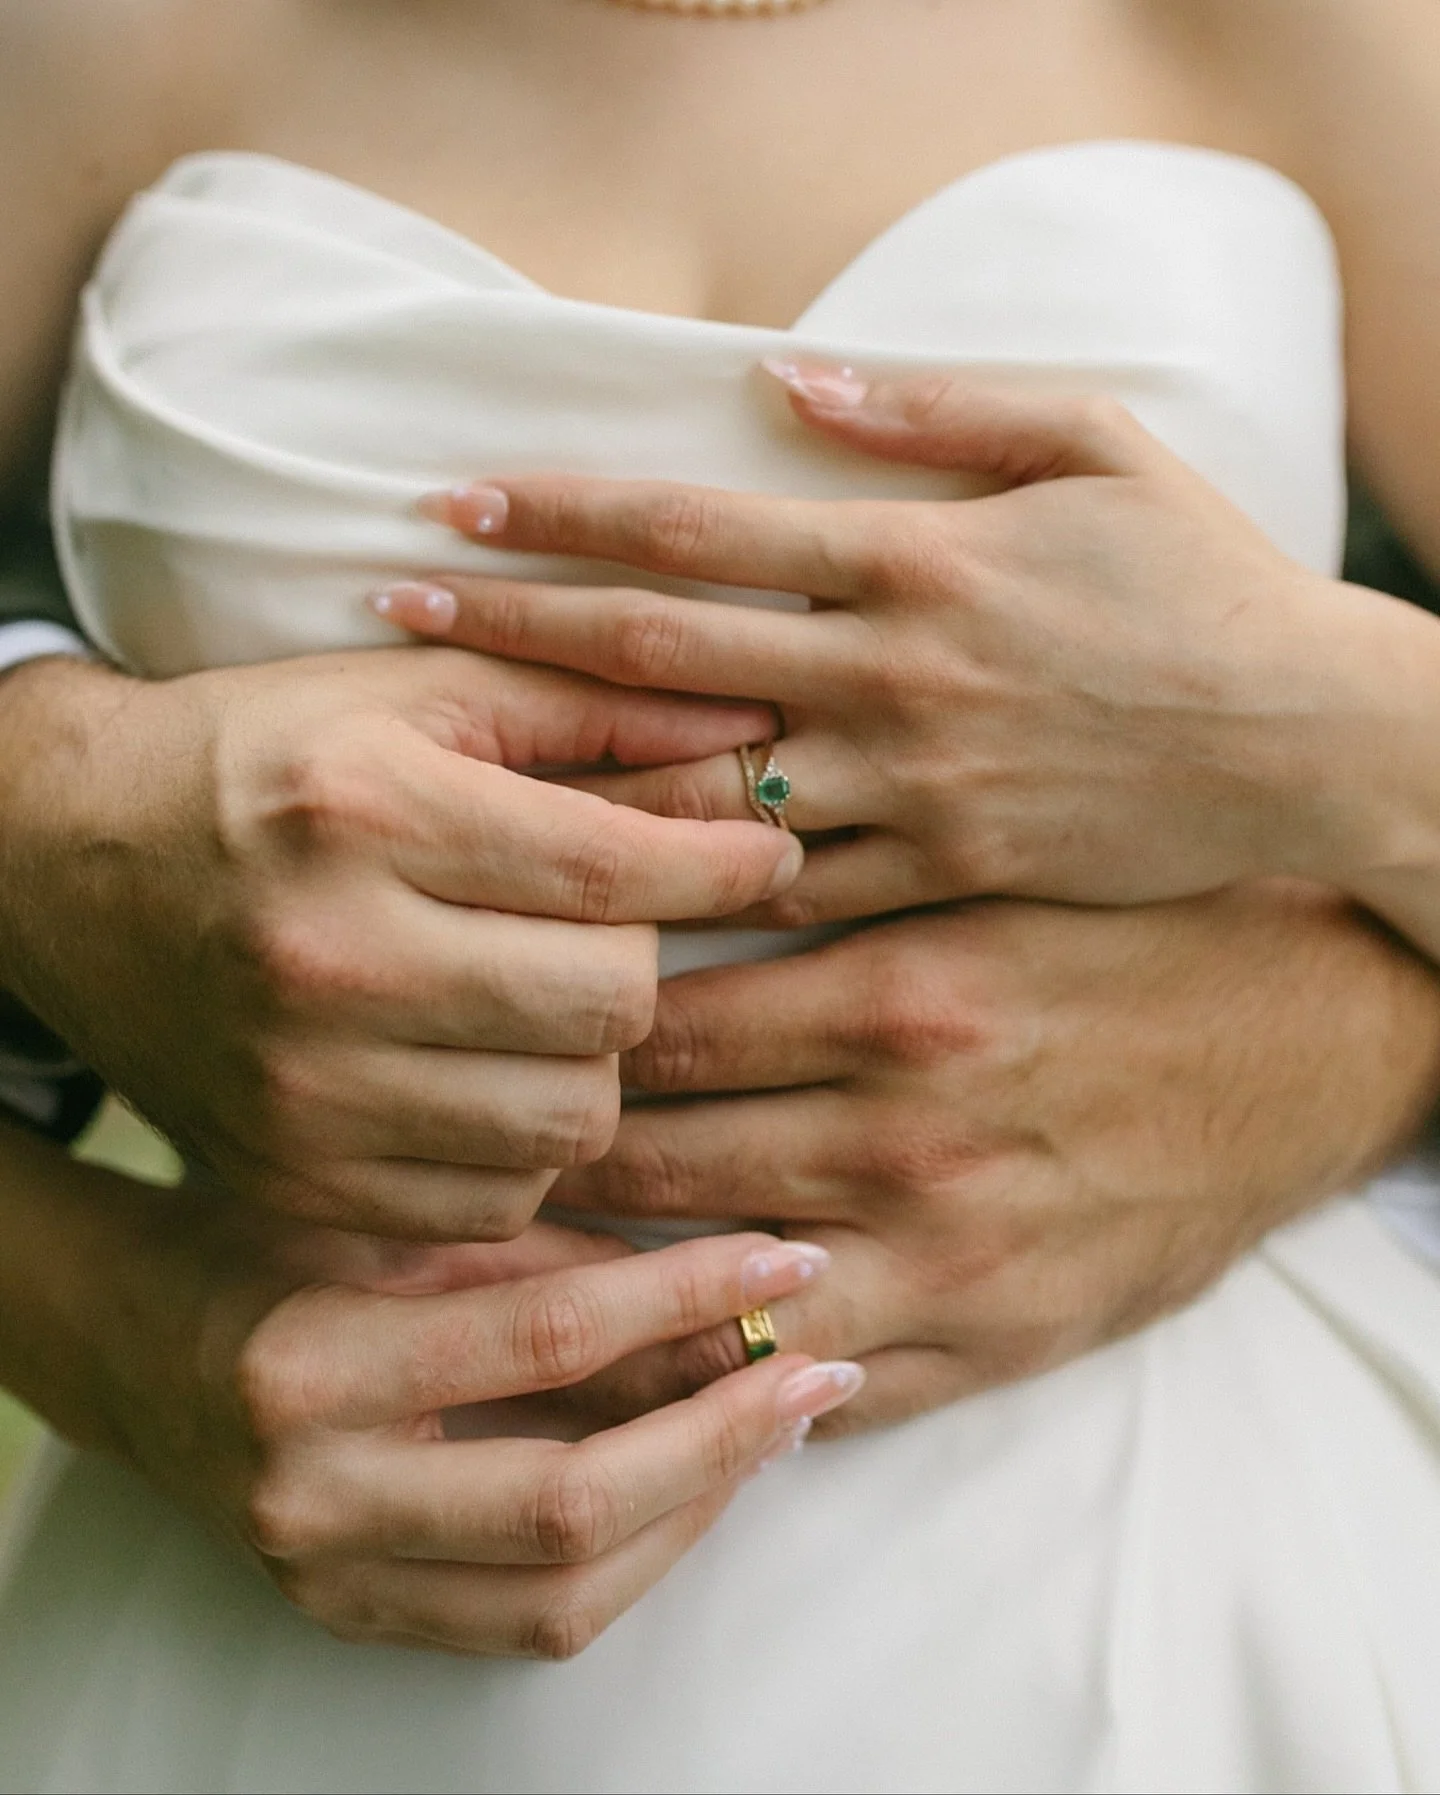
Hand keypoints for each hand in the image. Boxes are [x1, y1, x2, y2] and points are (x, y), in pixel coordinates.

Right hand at [0, 650, 798, 1237]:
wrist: (61, 861)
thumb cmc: (264, 761)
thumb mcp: (413, 694)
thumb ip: (587, 707)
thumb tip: (753, 742)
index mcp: (364, 810)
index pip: (611, 865)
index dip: (723, 864)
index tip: (769, 856)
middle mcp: (329, 958)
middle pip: (610, 1006)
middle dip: (648, 965)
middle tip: (618, 930)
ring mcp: (304, 1088)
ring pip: (570, 1119)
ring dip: (595, 1063)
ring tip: (549, 1004)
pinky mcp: (293, 1176)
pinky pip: (495, 1199)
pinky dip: (525, 1145)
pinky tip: (489, 1078)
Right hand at [7, 1132, 857, 1657]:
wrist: (130, 1346)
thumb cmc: (265, 1248)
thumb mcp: (400, 1226)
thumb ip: (551, 1267)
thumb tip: (726, 1303)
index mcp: (311, 1366)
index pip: (543, 1341)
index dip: (684, 1298)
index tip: (788, 1256)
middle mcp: (313, 1498)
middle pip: (568, 1506)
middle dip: (720, 1439)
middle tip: (819, 1370)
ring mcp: (328, 1581)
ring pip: (561, 1598)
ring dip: (692, 1515)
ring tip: (772, 1432)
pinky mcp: (352, 1619)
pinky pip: (523, 1626)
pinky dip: (630, 1562)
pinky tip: (691, 1488)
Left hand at [381, 366, 1432, 926]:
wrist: (1304, 740)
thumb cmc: (1200, 585)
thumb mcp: (1096, 448)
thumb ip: (936, 412)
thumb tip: (790, 376)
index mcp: (915, 559)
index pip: (698, 528)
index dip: (561, 511)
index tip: (449, 504)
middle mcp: (891, 672)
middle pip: (663, 646)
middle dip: (514, 624)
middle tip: (389, 610)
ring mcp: (912, 784)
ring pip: (706, 780)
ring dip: (568, 766)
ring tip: (450, 763)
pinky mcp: (943, 875)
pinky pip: (796, 890)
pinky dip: (696, 886)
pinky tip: (599, 892)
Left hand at [545, 885, 1439, 1431]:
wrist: (1323, 1036)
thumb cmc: (1142, 931)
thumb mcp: (984, 877)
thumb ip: (822, 886)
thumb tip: (640, 880)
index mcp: (897, 994)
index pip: (652, 1028)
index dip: (543, 1034)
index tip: (471, 1036)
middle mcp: (908, 1135)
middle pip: (653, 1165)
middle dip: (527, 1165)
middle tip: (436, 1156)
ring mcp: (949, 1258)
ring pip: (703, 1299)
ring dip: (583, 1293)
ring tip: (482, 1274)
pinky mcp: (991, 1342)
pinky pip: (813, 1392)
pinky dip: (710, 1383)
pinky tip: (635, 1365)